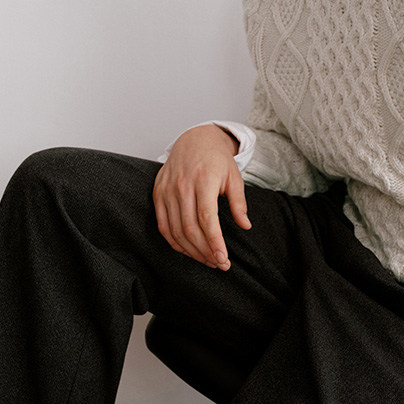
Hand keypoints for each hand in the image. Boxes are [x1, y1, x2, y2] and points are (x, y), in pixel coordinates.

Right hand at [153, 124, 251, 269]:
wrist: (194, 140)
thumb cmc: (217, 160)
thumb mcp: (234, 176)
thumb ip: (239, 202)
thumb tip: (246, 226)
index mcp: (203, 179)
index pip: (206, 218)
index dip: (214, 242)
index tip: (223, 259)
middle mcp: (182, 186)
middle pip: (190, 228)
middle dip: (205, 251)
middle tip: (220, 264)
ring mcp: (166, 190)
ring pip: (176, 230)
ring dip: (192, 251)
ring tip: (208, 260)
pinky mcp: (158, 194)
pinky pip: (163, 225)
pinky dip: (174, 242)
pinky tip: (188, 250)